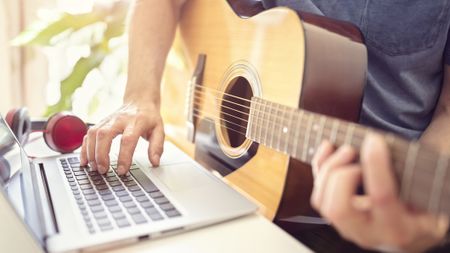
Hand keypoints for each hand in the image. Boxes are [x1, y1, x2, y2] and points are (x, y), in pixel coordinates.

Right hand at [79, 103, 163, 174]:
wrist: (139, 100)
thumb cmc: (149, 118)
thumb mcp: (159, 130)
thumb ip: (157, 146)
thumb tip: (155, 162)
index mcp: (136, 122)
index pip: (128, 139)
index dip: (124, 156)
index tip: (122, 171)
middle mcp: (120, 120)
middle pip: (105, 135)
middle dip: (101, 155)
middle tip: (103, 170)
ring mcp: (108, 120)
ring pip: (94, 134)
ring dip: (91, 152)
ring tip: (94, 168)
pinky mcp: (100, 122)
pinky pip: (88, 134)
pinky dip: (84, 148)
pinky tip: (85, 161)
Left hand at [311, 133, 448, 251]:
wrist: (413, 233)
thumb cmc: (423, 211)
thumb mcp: (428, 198)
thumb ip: (410, 179)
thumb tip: (385, 149)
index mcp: (399, 229)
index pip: (381, 197)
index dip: (375, 165)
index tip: (374, 140)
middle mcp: (369, 233)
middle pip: (339, 208)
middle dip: (341, 173)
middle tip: (354, 151)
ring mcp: (348, 228)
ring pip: (323, 202)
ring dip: (328, 169)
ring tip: (347, 149)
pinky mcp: (336, 218)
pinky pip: (318, 195)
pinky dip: (320, 168)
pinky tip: (328, 147)